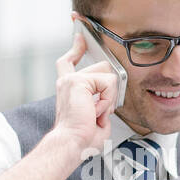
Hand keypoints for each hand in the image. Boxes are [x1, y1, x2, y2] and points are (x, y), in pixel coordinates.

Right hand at [52, 32, 117, 156]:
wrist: (71, 144)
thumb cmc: (81, 137)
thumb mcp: (96, 114)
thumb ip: (102, 98)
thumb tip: (112, 89)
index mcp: (68, 88)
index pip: (69, 60)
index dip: (76, 47)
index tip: (80, 36)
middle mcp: (67, 80)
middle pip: (102, 67)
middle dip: (111, 88)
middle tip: (102, 110)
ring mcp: (71, 79)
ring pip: (108, 74)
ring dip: (110, 96)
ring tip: (98, 112)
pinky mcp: (78, 81)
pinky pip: (107, 83)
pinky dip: (108, 99)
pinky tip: (97, 110)